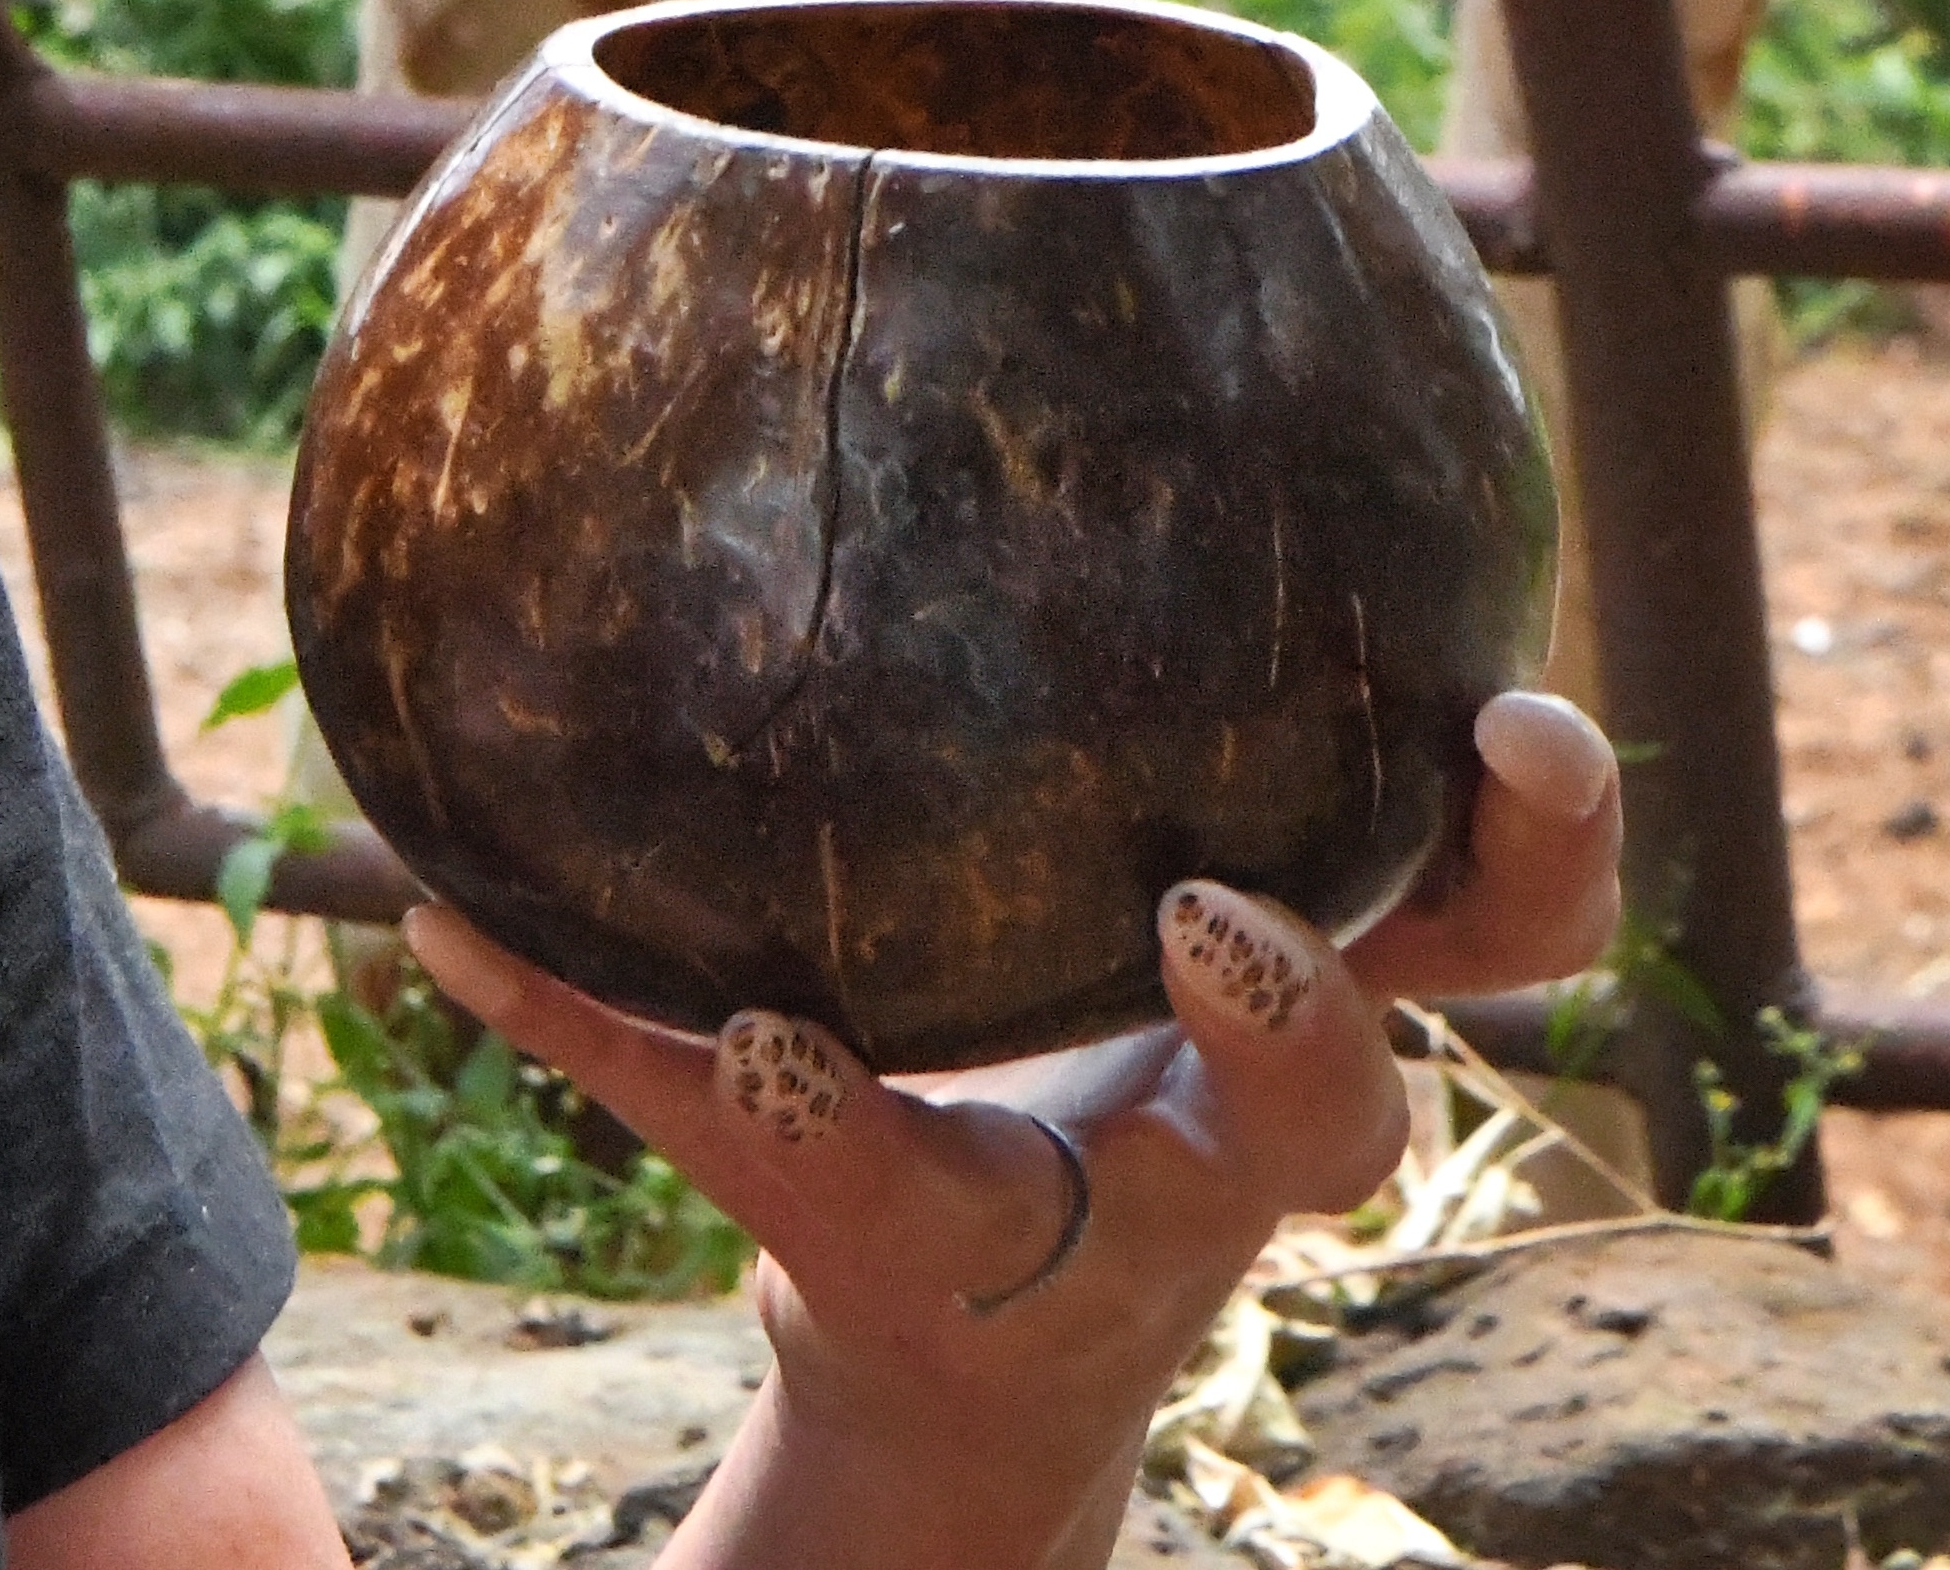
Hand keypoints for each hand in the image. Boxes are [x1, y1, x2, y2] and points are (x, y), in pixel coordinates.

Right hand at [405, 693, 1626, 1569]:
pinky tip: (1496, 607)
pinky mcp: (1382, 953)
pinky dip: (1524, 784)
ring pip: (1480, 988)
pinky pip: (1500, 876)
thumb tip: (425, 897)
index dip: (841, 1130)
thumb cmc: (883, 1226)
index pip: (921, 1200)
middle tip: (1200, 915)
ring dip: (1517, 862)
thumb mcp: (733, 1162)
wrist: (1031, 1342)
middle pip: (1316, 1139)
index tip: (765, 1045)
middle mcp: (1210, 1166)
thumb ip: (598, 1027)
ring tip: (1509, 724)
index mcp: (1021, 1236)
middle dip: (1277, 1037)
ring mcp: (1322, 1058)